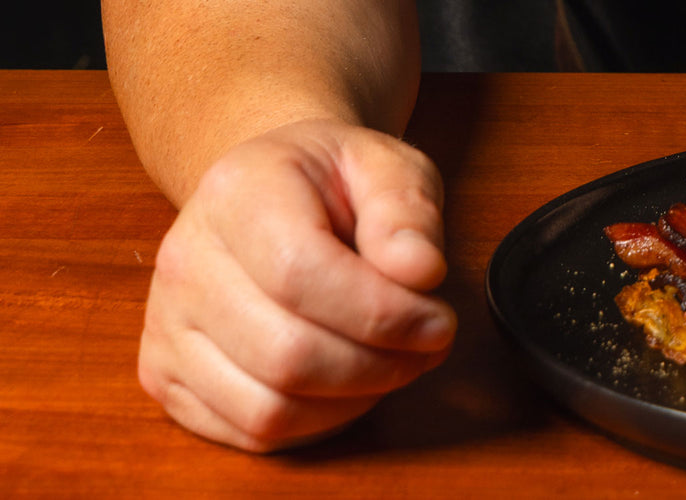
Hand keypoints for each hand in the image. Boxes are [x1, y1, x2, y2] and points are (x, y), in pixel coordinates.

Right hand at [138, 119, 454, 450]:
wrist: (268, 192)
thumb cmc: (331, 185)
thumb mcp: (387, 166)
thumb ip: (407, 210)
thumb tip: (418, 269)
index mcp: (235, 193)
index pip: (300, 275)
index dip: (383, 314)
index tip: (438, 319)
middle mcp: (185, 262)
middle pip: (287, 355)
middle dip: (381, 365)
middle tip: (427, 344)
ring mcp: (166, 325)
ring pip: (268, 408)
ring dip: (354, 400)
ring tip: (393, 362)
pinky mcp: (167, 376)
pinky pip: (251, 431)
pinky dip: (318, 423)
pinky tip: (350, 383)